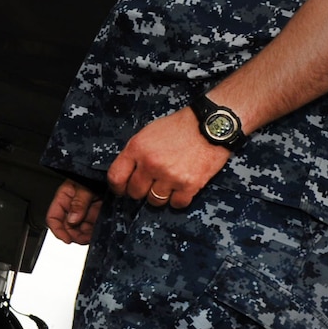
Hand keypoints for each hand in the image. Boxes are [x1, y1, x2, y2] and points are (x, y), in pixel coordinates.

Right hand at [47, 178, 103, 244]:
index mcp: (64, 197)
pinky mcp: (96, 216)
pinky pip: (91, 230)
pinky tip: (95, 235)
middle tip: (82, 239)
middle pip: (66, 227)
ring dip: (83, 237)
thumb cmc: (97, 174)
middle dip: (73, 235)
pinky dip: (92, 235)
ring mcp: (84, 212)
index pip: (53, 217)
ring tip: (90, 237)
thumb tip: (72, 220)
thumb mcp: (85, 186)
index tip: (66, 239)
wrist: (116, 176)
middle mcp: (73, 206)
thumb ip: (78, 203)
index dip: (57, 230)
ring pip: (79, 231)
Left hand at [106, 107, 231, 208]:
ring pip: (155, 200)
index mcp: (137, 149)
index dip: (117, 187)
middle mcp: (151, 164)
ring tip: (168, 184)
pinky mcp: (189, 184)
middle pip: (135, 192)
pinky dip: (178, 199)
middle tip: (149, 184)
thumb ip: (135, 154)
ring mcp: (170, 176)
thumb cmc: (180, 128)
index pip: (115, 178)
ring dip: (160, 195)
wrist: (211, 125)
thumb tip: (126, 174)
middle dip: (140, 190)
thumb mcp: (148, 133)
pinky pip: (177, 204)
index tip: (122, 190)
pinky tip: (181, 189)